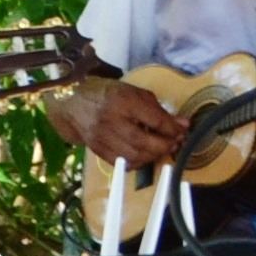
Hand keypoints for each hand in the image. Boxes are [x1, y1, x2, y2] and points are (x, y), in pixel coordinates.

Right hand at [52, 78, 194, 167]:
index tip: (183, 130)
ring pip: (134, 156)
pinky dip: (137, 162)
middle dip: (165, 145)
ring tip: (161, 149)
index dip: (173, 128)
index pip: (155, 119)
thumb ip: (157, 109)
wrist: (71, 100)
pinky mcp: (96, 149)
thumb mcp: (133, 92)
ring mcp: (102, 137)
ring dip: (153, 156)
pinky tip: (143, 155)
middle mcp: (111, 120)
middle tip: (175, 143)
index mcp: (122, 101)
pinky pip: (121, 162)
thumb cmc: (106, 93)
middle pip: (144, 142)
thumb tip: (182, 124)